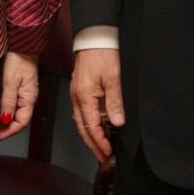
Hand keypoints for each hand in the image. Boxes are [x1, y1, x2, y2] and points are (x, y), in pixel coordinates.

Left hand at [0, 51, 39, 141]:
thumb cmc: (19, 59)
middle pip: (18, 119)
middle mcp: (28, 97)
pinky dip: (5, 108)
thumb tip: (5, 120)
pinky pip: (13, 102)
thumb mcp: (10, 82)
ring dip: (4, 119)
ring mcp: (24, 91)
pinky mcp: (19, 85)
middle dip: (5, 128)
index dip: (9, 132)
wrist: (22, 42)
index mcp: (29, 98)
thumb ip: (8, 102)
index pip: (21, 123)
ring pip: (15, 111)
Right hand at [70, 48, 124, 162]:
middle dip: (92, 144)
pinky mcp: (80, 89)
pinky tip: (98, 127)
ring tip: (101, 146)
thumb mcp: (114, 77)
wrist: (94, 37)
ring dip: (90, 135)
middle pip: (82, 127)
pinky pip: (82, 111)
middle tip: (103, 157)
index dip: (99, 141)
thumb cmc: (103, 53)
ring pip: (81, 121)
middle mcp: (77, 96)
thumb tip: (116, 122)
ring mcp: (77, 93)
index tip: (107, 152)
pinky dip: (89, 123)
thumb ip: (115, 102)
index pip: (91, 126)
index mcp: (84, 95)